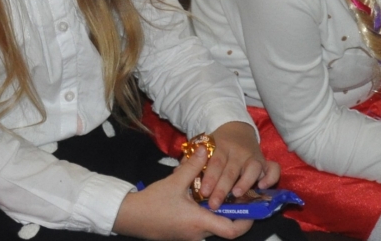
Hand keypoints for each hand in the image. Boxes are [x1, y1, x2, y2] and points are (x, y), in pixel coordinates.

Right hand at [112, 139, 250, 238]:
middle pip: (225, 230)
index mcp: (200, 223)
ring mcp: (189, 238)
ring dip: (219, 216)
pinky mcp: (181, 237)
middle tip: (237, 197)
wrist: (130, 217)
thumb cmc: (154, 202)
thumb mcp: (174, 182)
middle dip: (233, 215)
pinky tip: (200, 202)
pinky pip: (201, 229)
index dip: (246, 221)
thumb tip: (205, 149)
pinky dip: (206, 218)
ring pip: (213, 229)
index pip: (232, 230)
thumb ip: (192, 166)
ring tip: (220, 196)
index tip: (250, 207)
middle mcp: (198, 235)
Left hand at [191, 122, 278, 209]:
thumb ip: (192, 160)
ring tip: (237, 195)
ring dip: (245, 182)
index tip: (203, 192)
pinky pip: (273, 168)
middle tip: (215, 203)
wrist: (236, 128)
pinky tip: (263, 187)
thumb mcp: (203, 147)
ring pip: (252, 169)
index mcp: (220, 146)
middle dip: (222, 188)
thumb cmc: (216, 144)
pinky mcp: (265, 161)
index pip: (215, 162)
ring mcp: (253, 155)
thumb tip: (177, 173)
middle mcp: (238, 151)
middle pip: (231, 170)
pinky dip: (271, 177)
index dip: (209, 177)